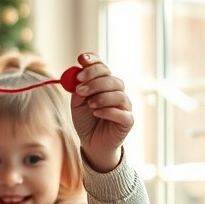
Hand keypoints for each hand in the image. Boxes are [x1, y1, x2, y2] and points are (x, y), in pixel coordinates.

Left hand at [69, 53, 133, 171]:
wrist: (92, 143)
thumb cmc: (86, 121)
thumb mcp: (77, 104)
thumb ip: (77, 90)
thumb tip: (76, 75)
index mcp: (103, 84)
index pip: (102, 67)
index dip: (93, 61)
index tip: (81, 59)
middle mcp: (116, 92)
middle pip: (111, 78)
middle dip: (94, 81)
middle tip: (79, 88)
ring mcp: (124, 106)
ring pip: (119, 94)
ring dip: (101, 96)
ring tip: (89, 104)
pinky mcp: (128, 121)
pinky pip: (122, 112)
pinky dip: (108, 111)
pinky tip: (96, 113)